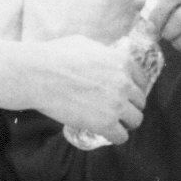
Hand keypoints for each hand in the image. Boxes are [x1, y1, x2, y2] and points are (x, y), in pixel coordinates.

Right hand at [28, 34, 149, 144]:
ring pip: (136, 120)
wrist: (38, 74)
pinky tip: (104, 132)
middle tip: (115, 109)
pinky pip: (121, 136)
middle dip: (129, 105)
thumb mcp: (85, 43)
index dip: (132, 88)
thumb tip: (105, 58)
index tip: (123, 94)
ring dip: (125, 122)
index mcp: (122, 61)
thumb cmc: (56, 55)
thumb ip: (102, 53)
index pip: (141, 80)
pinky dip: (114, 136)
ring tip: (112, 123)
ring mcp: (116, 104)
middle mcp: (125, 82)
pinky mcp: (105, 122)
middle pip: (140, 101)